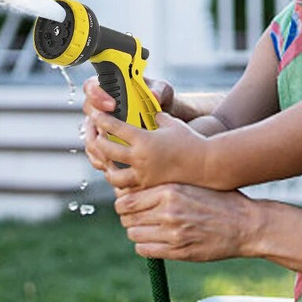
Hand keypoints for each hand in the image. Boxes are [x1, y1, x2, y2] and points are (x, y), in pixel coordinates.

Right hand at [82, 75, 174, 172]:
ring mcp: (100, 124)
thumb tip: (154, 95)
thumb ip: (158, 90)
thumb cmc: (160, 101)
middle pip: (88, 110)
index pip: (92, 86)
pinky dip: (99, 158)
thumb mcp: (162, 91)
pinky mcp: (103, 142)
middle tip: (109, 132)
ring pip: (88, 133)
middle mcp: (101, 105)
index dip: (97, 95)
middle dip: (96, 122)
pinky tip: (109, 165)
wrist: (164, 122)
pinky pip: (94, 151)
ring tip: (110, 153)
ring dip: (96, 144)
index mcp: (111, 87)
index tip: (112, 105)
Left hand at [89, 110, 207, 188]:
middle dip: (96, 142)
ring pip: (112, 175)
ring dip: (106, 167)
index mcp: (144, 139)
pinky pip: (127, 188)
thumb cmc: (191, 141)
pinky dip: (120, 183)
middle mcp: (140, 158)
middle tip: (95, 137)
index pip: (114, 127)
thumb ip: (155, 117)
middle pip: (106, 150)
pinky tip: (120, 176)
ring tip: (106, 162)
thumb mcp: (171, 123)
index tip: (96, 116)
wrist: (206, 164)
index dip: (102, 120)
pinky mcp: (149, 187)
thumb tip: (147, 113)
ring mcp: (144, 175)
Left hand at [114, 184, 263, 260]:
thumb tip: (132, 190)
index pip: (127, 200)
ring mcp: (173, 233)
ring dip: (138, 233)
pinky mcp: (179, 251)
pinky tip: (156, 241)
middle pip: (127, 219)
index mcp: (170, 191)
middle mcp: (168, 211)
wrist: (247, 224)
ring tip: (149, 230)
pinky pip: (145, 250)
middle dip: (129, 219)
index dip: (123, 204)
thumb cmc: (219, 201)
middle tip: (139, 218)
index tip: (127, 206)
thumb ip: (163, 187)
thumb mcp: (191, 184)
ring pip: (134, 235)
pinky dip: (145, 246)